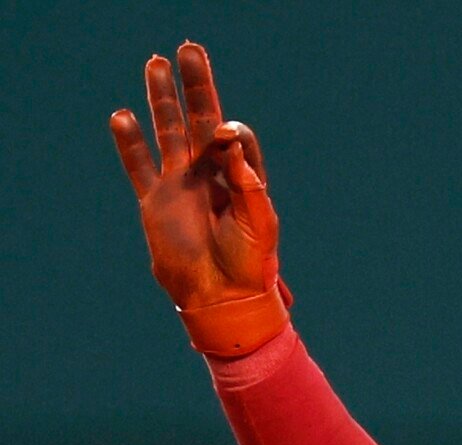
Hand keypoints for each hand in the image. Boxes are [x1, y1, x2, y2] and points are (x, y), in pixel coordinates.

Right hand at [110, 41, 290, 353]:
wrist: (222, 298)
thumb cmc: (250, 264)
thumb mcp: (260, 222)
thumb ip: (249, 183)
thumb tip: (230, 142)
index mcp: (242, 180)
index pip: (237, 139)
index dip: (232, 131)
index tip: (226, 134)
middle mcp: (211, 176)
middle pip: (201, 120)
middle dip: (196, 86)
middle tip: (189, 50)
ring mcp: (181, 185)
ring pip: (169, 132)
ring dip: (162, 99)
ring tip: (156, 63)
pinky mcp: (156, 201)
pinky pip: (138, 165)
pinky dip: (129, 142)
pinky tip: (121, 115)